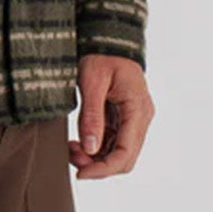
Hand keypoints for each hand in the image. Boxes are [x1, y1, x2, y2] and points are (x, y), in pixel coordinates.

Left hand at [70, 54, 154, 178]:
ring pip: (118, 152)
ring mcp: (134, 118)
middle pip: (124, 158)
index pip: (125, 153)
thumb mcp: (92, 81)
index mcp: (137, 109)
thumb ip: (92, 115)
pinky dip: (96, 146)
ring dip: (95, 157)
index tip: (80, 173)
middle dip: (97, 165)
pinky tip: (79, 141)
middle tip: (72, 156)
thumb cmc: (102, 54)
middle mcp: (141, 118)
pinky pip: (113, 141)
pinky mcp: (124, 117)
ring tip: (71, 148)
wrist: (109, 38)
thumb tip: (90, 148)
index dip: (103, 169)